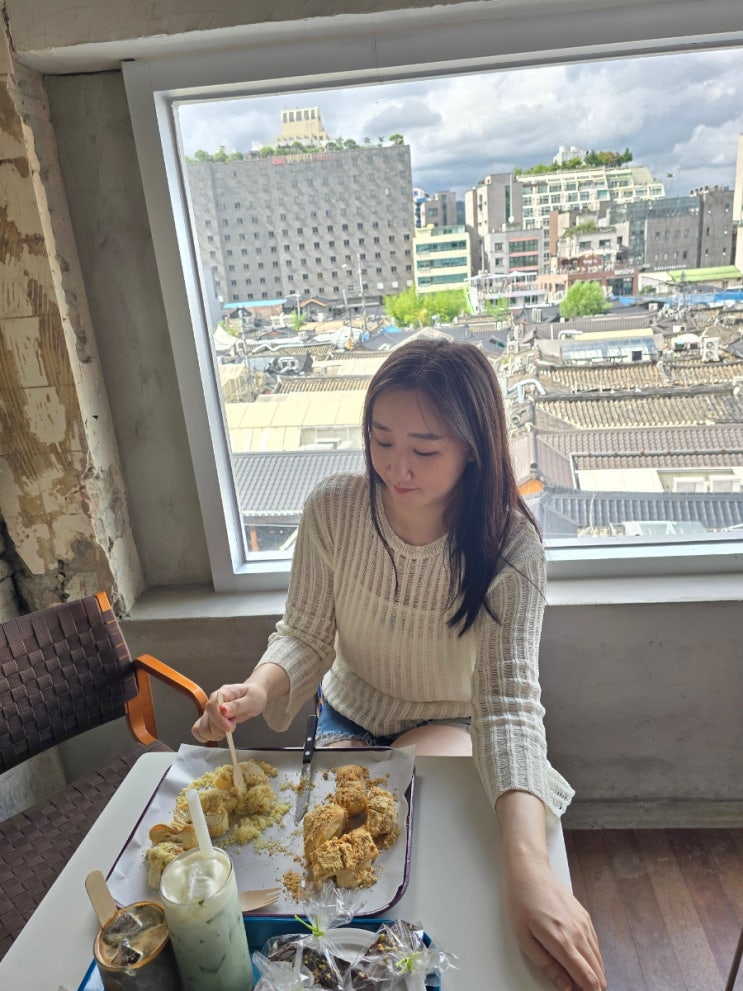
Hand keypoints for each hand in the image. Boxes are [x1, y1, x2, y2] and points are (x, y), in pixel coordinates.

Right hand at [192, 681, 267, 742]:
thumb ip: (237, 705)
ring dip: (213, 735)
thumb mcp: (251, 700)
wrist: (254, 695)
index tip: (230, 727)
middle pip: (205, 720)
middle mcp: (213, 702)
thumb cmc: (254, 695)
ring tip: (226, 732)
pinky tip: (218, 735)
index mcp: (222, 693)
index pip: (211, 706)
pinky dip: (207, 737)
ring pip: (201, 728)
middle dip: (219, 729)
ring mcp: (210, 711)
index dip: (219, 719)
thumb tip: (223, 710)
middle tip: (232, 727)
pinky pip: (199, 730)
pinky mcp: (210, 720)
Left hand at [503, 854, 605, 990]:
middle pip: (597, 971)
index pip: (587, 978)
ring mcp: (584, 923)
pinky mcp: (585, 916)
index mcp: (561, 941)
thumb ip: (546, 965)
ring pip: (599, 958)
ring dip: (596, 974)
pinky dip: (594, 958)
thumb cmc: (521, 900)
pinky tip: (588, 964)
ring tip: (587, 984)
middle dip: (594, 987)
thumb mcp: (524, 937)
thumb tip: (564, 986)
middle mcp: (578, 933)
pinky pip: (595, 944)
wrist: (530, 870)